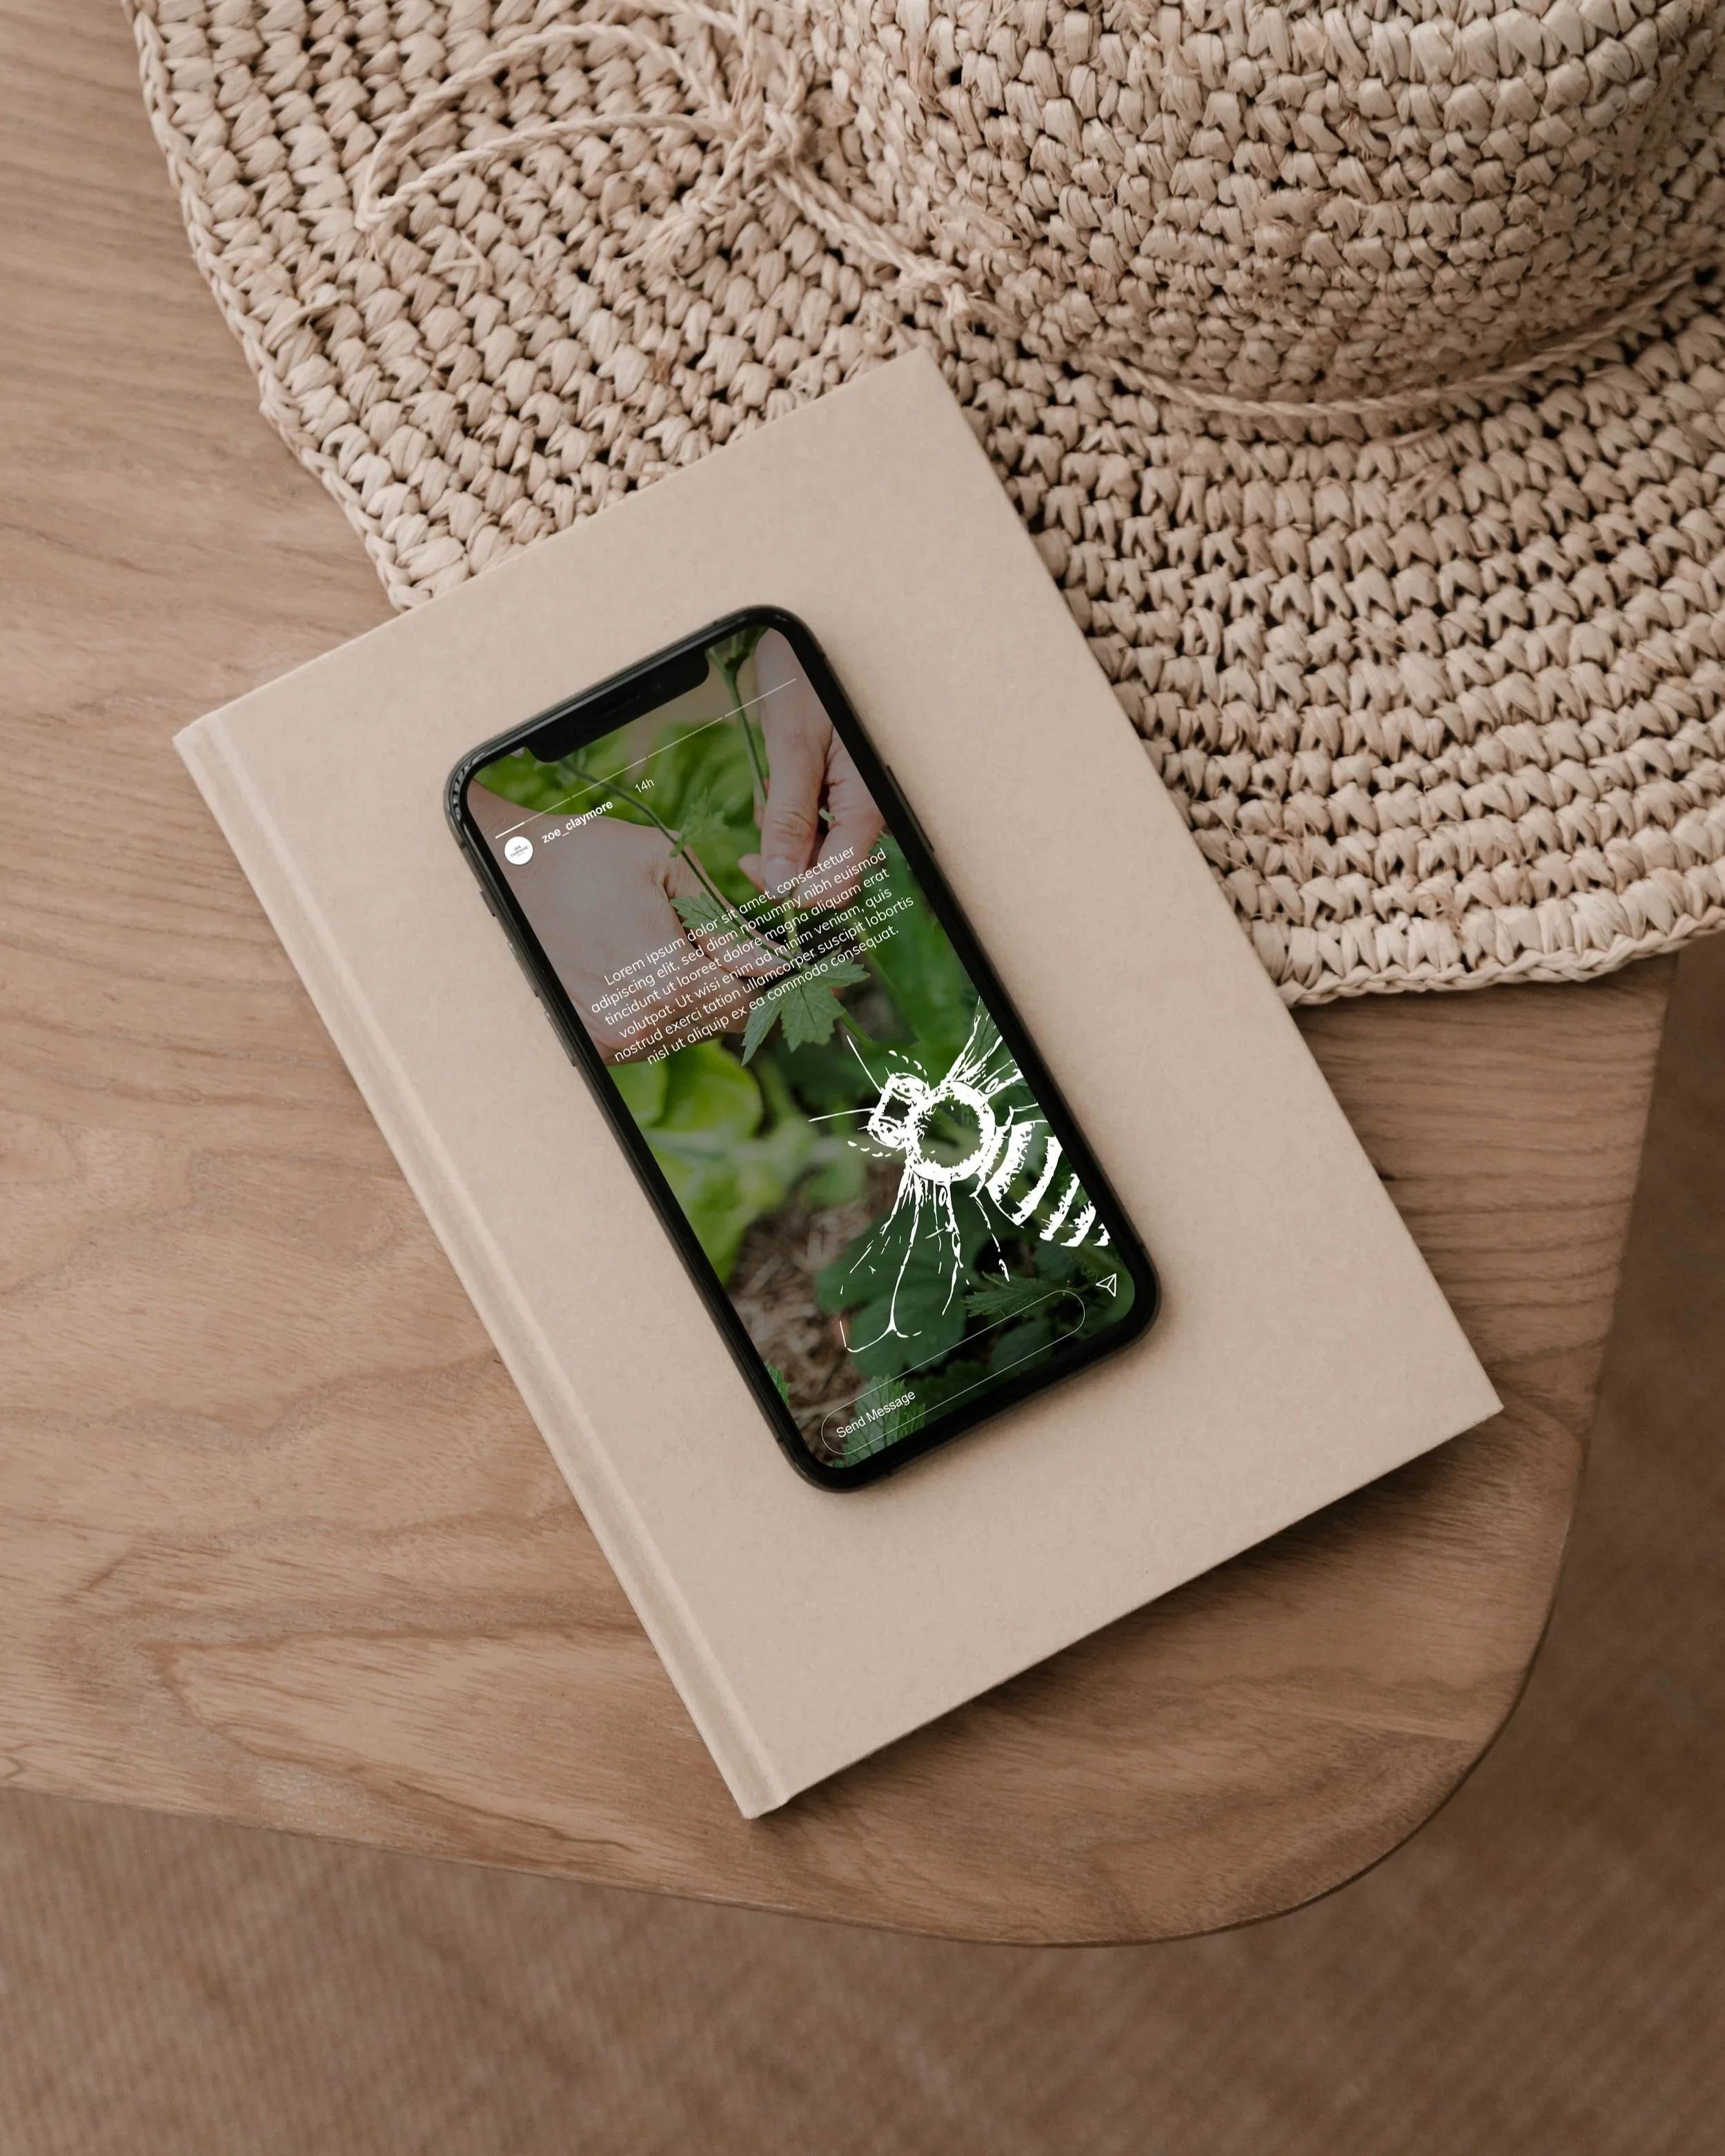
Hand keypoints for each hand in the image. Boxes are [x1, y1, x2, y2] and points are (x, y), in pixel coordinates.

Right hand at [467, 788, 769, 1062]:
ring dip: (689, 999)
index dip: (761, 981)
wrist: (505, 871)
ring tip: (657, 947)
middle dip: (725, 986)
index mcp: (669, 980)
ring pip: (685, 1032)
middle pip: (719, 1024)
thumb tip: (774, 959)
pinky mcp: (590, 1046)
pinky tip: (630, 967)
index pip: (747, 1006)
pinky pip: (649, 1037)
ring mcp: (612, 1042)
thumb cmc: (587, 857)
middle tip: (705, 941)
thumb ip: (727, 922)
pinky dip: (654, 1008)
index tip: (758, 957)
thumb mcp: (670, 869)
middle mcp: (641, 1025)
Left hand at [740, 630, 885, 908]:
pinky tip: (779, 783)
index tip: (752, 868)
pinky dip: (790, 814)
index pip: (836, 883)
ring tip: (770, 787)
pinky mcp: (844, 790)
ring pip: (819, 850)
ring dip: (785, 834)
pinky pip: (818, 824)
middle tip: (752, 833)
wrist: (810, 636)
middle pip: (829, 872)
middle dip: (785, 862)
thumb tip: (780, 883)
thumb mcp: (792, 745)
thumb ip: (788, 818)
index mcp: (866, 804)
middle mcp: (869, 810)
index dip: (793, 891)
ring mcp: (858, 801)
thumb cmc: (807, 676)